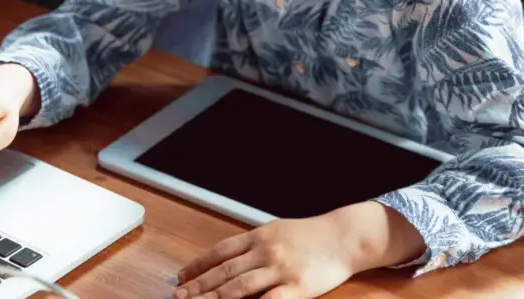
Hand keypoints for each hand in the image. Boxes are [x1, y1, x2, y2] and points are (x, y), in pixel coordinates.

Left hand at [175, 202, 424, 298]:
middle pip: (224, 271)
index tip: (181, 277)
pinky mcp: (297, 287)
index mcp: (259, 236)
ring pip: (238, 287)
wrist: (345, 236)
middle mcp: (266, 251)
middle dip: (199, 286)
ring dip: (214, 298)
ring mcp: (281, 269)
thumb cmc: (312, 235)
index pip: (220, 251)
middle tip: (178, 296)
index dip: (198, 265)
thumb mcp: (278, 231)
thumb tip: (225, 259)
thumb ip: (253, 246)